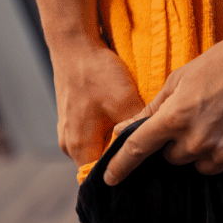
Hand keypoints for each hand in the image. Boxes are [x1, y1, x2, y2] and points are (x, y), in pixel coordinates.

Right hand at [52, 42, 143, 166]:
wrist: (74, 43)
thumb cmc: (97, 72)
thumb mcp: (126, 103)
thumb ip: (137, 132)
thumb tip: (155, 150)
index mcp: (78, 147)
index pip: (102, 178)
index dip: (125, 174)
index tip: (146, 171)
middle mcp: (68, 145)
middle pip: (99, 166)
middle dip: (122, 161)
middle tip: (148, 154)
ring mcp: (67, 132)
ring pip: (97, 150)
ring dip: (115, 146)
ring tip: (137, 137)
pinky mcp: (71, 120)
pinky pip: (91, 137)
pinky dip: (107, 134)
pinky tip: (123, 122)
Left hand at [102, 22, 222, 184]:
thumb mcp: (182, 78)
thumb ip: (153, 108)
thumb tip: (124, 128)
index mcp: (175, 118)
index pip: (138, 148)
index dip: (121, 165)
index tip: (110, 178)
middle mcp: (197, 141)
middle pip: (175, 159)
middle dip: (180, 143)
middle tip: (201, 117)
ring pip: (205, 166)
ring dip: (208, 150)